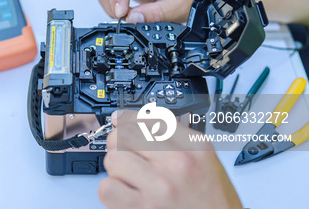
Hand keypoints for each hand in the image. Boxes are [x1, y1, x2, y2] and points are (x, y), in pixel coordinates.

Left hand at [98, 110, 242, 208]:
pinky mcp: (142, 208)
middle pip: (124, 135)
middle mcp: (178, 163)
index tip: (121, 122)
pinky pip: (107, 188)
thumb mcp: (205, 162)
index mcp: (194, 147)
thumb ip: (172, 139)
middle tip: (129, 158)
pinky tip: (127, 195)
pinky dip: (112, 192)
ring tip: (133, 180)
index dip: (128, 120)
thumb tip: (129, 120)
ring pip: (113, 160)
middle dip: (120, 145)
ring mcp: (159, 186)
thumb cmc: (212, 203)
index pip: (147, 118)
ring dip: (117, 170)